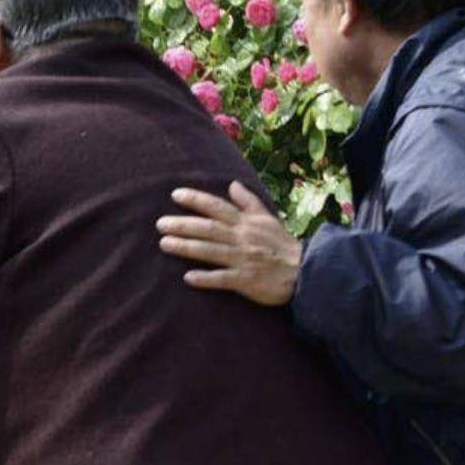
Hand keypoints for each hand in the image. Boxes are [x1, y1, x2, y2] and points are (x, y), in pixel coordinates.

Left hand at [156, 181, 302, 305]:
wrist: (303, 272)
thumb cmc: (282, 245)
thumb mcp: (267, 219)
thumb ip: (248, 202)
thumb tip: (232, 183)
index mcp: (247, 223)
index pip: (218, 207)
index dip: (196, 200)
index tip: (176, 194)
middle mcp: (242, 238)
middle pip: (208, 228)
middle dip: (183, 224)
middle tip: (160, 224)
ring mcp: (243, 259)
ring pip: (211, 251)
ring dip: (187, 247)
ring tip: (165, 244)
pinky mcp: (246, 280)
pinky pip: (223, 279)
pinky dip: (206, 278)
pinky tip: (188, 277)